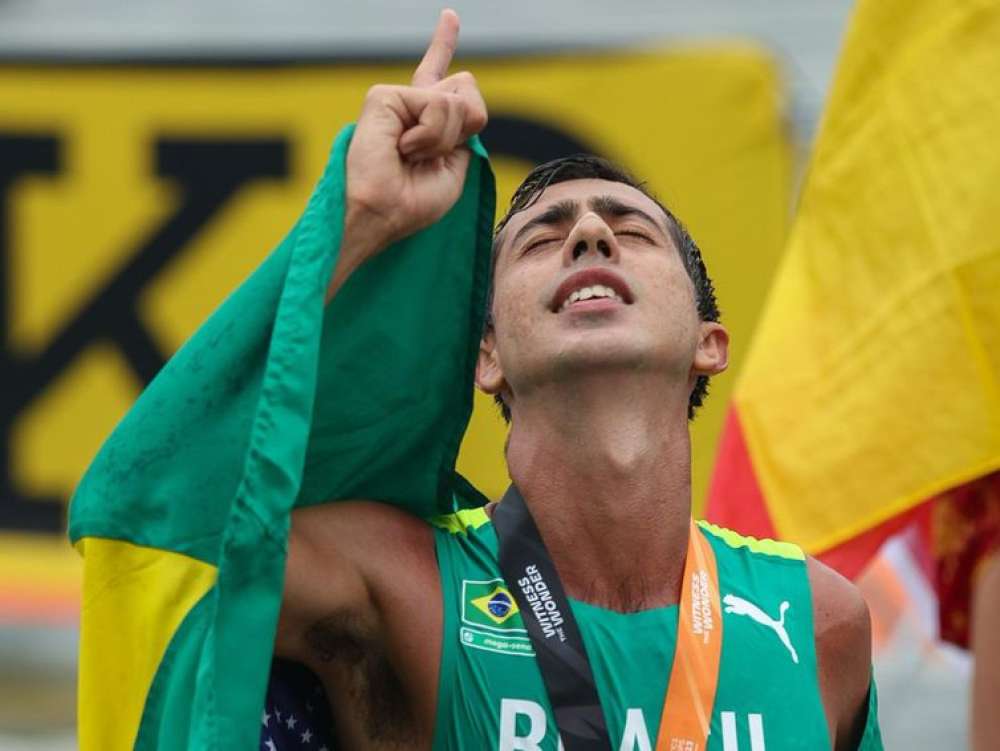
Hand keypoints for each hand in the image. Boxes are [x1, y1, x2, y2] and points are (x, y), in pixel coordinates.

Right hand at [329, 9, 487, 297]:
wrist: (380, 216)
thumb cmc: (411, 204)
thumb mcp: (453, 170)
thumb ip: (462, 134)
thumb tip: (460, 100)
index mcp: (425, 123)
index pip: (441, 81)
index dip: (444, 45)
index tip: (450, 15)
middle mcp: (409, 108)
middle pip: (467, 91)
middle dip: (463, 130)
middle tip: (428, 158)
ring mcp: (396, 100)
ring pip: (456, 99)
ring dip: (444, 139)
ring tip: (411, 156)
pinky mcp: (383, 97)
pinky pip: (435, 104)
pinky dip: (429, 136)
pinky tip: (402, 149)